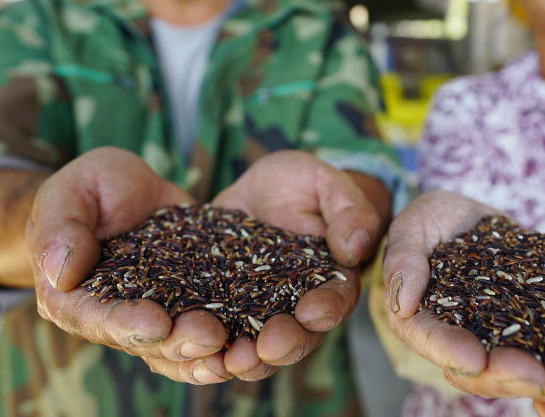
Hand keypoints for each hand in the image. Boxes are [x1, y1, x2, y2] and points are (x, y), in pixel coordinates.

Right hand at [25, 147, 230, 385]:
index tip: (157, 322)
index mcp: (73, 298)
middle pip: (145, 343)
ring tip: (237, 347)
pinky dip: (232, 340)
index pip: (96, 319)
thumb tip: (61, 272)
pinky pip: (209, 330)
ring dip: (209, 352)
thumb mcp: (69, 192)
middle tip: (212, 335)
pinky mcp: (190, 303)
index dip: (126, 325)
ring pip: (180, 348)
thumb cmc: (88, 188)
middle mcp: (115, 318)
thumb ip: (61, 227)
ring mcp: (156, 315)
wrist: (125, 187)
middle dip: (179, 342)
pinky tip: (256, 341)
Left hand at [209, 150, 387, 381]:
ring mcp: (258, 314)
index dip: (326, 309)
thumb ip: (347, 210)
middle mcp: (297, 307)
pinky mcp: (221, 309)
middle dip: (283, 345)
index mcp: (331, 280)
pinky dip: (206, 350)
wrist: (258, 190)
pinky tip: (190, 348)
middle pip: (297, 337)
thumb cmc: (302, 184)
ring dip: (246, 359)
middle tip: (267, 348)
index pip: (336, 300)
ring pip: (257, 348)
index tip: (312, 312)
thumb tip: (354, 247)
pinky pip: (216, 336)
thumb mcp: (326, 184)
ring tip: (230, 361)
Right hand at [382, 190, 544, 402]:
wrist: (471, 217)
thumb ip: (404, 257)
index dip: (450, 352)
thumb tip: (403, 303)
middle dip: (507, 376)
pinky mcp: (527, 329)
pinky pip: (544, 350)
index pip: (431, 340)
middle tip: (538, 378)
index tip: (475, 358)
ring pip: (514, 369)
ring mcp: (494, 338)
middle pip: (477, 369)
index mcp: (420, 319)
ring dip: (541, 380)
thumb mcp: (414, 225)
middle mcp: (457, 339)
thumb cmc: (432, 219)